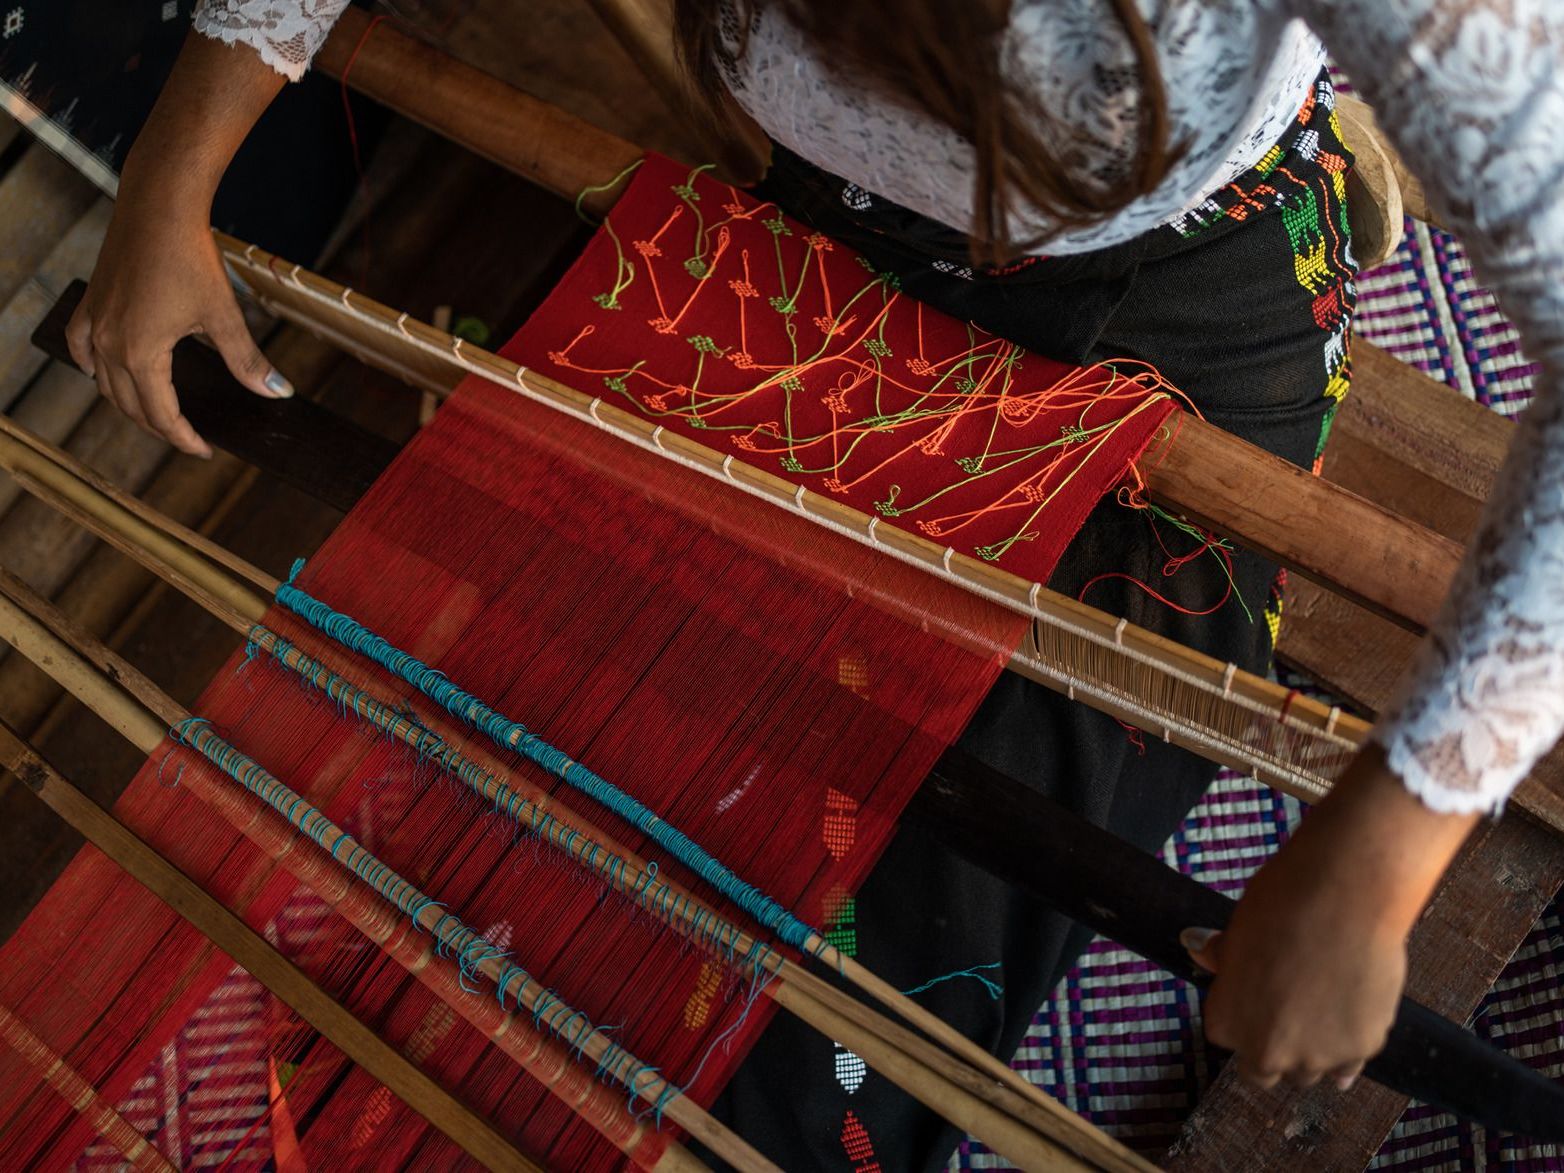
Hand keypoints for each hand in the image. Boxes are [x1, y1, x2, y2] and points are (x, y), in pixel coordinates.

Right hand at [64, 29, 292, 456]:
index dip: (184, 439)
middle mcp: (109, 344)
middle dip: (159, 427)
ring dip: (128, 404)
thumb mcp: (224, 315)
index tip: (205, 451)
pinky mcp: (91, 302)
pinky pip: (81, 346)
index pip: (161, 416)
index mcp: (141, 354)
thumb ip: (247, 360)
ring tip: (156, 414)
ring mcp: (95, 322)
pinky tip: (102, 372)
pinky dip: (92, 367)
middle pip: (129, 406)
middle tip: (187, 437)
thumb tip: (276, 393)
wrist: (158, 206)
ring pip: (104, 382)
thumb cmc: (191, 257)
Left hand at [1182, 746, 1479, 1089]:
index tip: (1257, 1001)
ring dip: (1311, 1053)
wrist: (1343, 898)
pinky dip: (1347, 1051)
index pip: (1228, 1037)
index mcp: (1225, 1022)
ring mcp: (1315, 1057)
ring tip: (1320, 1018)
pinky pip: (1349, 1065)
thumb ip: (1220, 955)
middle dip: (1273, 1048)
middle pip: (1266, 1068)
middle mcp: (1267, 1050)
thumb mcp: (1237, 931)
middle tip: (1288, 1017)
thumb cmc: (1281, 907)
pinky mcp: (1360, 1050)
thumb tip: (1192, 944)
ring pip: (1309, 1072)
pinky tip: (1345, 1034)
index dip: (1243, 1017)